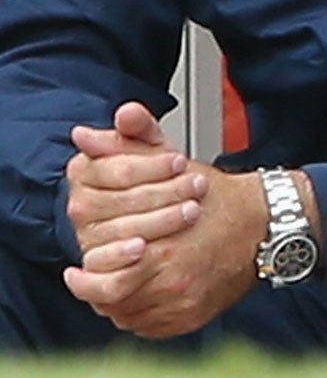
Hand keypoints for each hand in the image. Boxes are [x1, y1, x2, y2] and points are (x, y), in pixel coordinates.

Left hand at [63, 164, 272, 340]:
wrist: (266, 223)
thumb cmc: (216, 196)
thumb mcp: (170, 162)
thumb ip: (127, 146)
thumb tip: (86, 134)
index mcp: (161, 246)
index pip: (102, 278)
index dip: (85, 278)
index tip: (76, 271)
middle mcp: (173, 281)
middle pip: (113, 302)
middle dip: (98, 292)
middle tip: (89, 282)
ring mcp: (185, 303)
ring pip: (130, 317)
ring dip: (119, 303)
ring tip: (118, 285)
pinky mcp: (195, 317)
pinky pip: (152, 328)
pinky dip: (142, 315)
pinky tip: (142, 296)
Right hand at [65, 102, 207, 255]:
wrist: (174, 216)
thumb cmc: (160, 178)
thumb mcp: (154, 149)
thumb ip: (141, 128)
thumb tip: (127, 112)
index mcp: (85, 171)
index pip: (119, 169)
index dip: (154, 165)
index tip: (180, 161)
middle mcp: (79, 205)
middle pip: (123, 199)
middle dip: (167, 191)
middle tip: (197, 186)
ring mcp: (84, 236)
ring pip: (121, 229)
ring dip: (161, 220)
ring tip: (191, 210)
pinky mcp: (93, 265)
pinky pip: (101, 264)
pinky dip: (121, 258)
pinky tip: (143, 250)